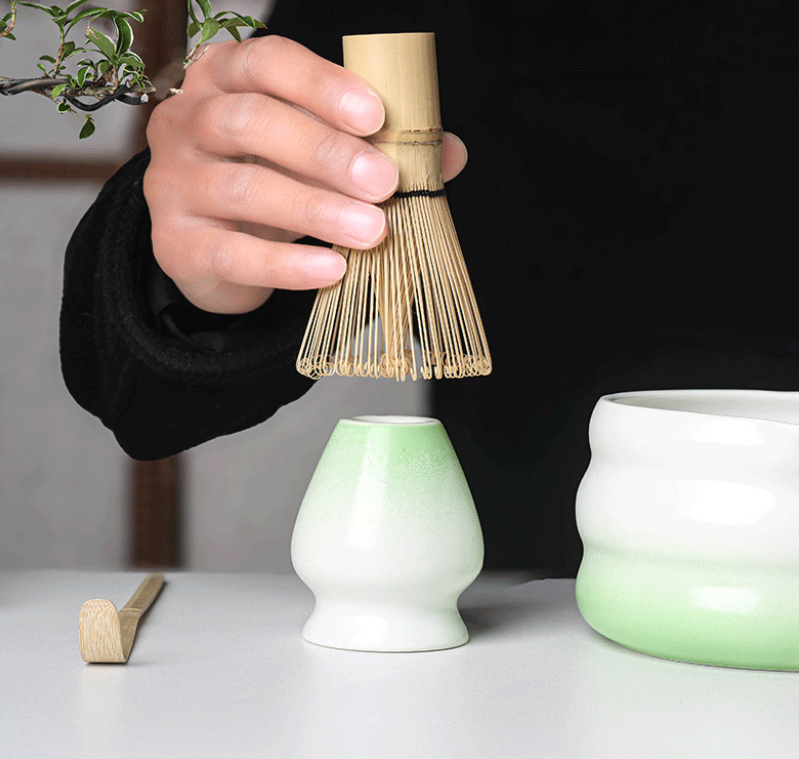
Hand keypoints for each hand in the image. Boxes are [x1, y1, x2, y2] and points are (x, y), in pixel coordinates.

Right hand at [143, 35, 467, 313]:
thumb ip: (375, 146)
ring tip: (372, 230)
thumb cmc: (269, 183)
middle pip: (251, 122)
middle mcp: (185, 123)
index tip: (376, 116)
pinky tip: (331, 267)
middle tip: (383, 181)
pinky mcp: (176, 244)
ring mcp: (172, 184)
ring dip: (316, 208)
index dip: (321, 85)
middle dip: (325, 151)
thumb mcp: (316, 155)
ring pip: (243, 188)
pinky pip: (233, 253)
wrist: (212, 250)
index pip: (266, 62)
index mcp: (223, 80)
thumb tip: (448, 152)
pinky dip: (287, 263)